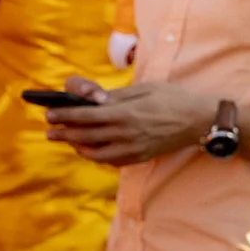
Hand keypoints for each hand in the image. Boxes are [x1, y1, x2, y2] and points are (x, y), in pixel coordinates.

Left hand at [41, 76, 209, 166]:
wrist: (199, 120)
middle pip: (86, 136)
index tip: (50, 114)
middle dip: (64, 133)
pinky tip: (90, 150)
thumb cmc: (172, 98)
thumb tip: (92, 100)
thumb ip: (116, 97)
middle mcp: (126, 134)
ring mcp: (133, 149)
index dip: (65, 116)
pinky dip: (96, 156)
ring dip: (77, 147)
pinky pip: (111, 161)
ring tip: (66, 141)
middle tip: (49, 131)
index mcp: (125, 113)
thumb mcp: (143, 89)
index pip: (86, 116)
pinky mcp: (140, 157)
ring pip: (96, 152)